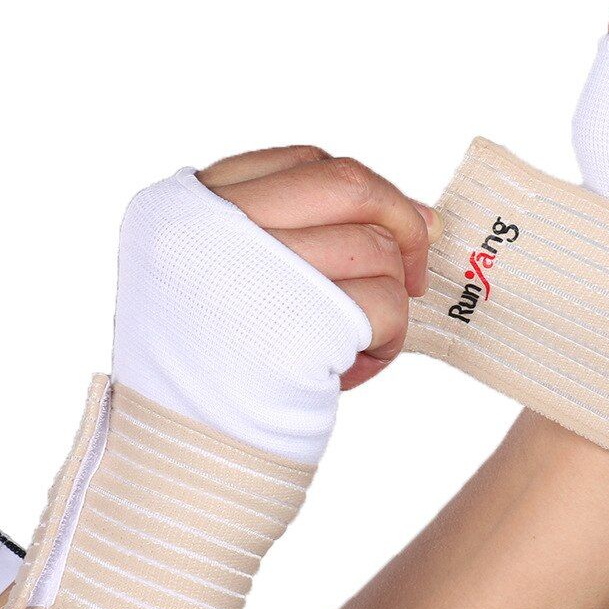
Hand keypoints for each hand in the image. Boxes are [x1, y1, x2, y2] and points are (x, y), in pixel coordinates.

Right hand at [199, 145, 438, 389]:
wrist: (185, 444)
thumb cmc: (219, 365)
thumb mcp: (232, 278)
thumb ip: (306, 232)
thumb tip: (424, 216)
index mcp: (190, 206)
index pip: (308, 164)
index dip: (369, 193)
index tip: (398, 228)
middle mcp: (216, 226)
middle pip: (351, 186)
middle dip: (403, 225)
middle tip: (413, 274)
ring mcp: (257, 270)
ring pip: (376, 248)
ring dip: (390, 298)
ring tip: (361, 339)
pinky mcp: (298, 325)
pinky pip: (383, 306)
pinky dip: (389, 337)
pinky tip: (358, 363)